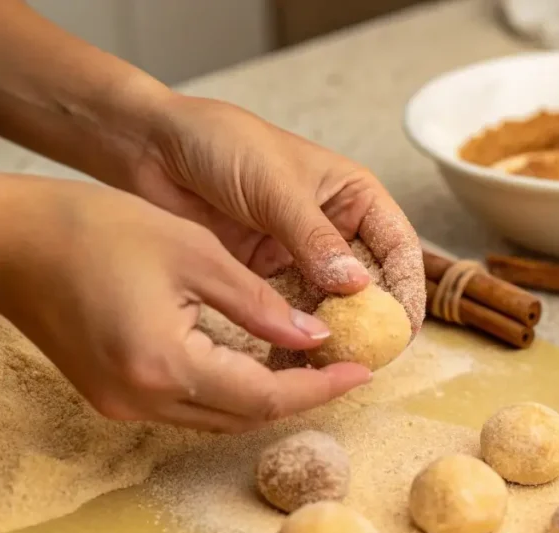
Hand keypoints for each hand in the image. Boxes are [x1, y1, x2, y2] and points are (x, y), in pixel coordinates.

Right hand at [0, 177, 371, 431]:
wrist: (9, 239)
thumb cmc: (95, 228)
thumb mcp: (195, 255)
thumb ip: (261, 304)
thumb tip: (315, 337)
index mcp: (166, 364)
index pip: (267, 396)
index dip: (322, 387)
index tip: (364, 371)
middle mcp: (142, 400)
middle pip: (244, 416)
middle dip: (300, 394)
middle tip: (344, 367)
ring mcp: (121, 405)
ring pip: (217, 417)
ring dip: (265, 396)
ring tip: (310, 365)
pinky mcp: (110, 396)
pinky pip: (187, 406)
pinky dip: (228, 390)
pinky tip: (254, 363)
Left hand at [130, 95, 425, 332]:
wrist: (150, 146)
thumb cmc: (220, 143)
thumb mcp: (275, 187)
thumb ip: (314, 238)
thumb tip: (357, 286)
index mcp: (352, 196)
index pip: (397, 246)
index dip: (407, 286)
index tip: (403, 325)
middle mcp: (334, 229)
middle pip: (372, 284)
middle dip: (374, 319)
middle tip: (371, 355)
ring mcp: (300, 257)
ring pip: (332, 304)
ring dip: (335, 333)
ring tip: (334, 363)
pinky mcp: (265, 278)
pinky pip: (291, 313)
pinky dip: (296, 336)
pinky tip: (295, 359)